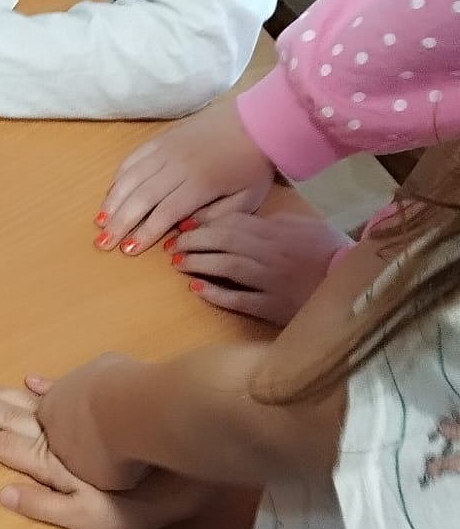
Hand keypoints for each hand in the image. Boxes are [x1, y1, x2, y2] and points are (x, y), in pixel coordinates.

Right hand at [0, 378, 209, 528]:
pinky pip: (61, 385)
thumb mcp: (92, 511)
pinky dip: (42, 385)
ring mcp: (75, 398)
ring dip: (0, 392)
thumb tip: (3, 495)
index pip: (2, 445)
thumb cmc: (133, 475)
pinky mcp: (101, 383)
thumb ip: (49, 506)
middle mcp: (53, 422)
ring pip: (27, 397)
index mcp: (48, 453)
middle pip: (7, 414)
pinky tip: (29, 380)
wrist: (163, 420)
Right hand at [96, 97, 274, 254]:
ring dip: (113, 201)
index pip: (165, 212)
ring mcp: (166, 149)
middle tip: (103, 243)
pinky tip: (111, 194)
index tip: (129, 250)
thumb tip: (182, 230)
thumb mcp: (247, 200)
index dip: (145, 233)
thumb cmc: (252, 166)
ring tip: (100, 222)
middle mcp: (178, 165)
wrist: (256, 122)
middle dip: (120, 222)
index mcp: (200, 183)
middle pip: (141, 197)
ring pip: (131, 177)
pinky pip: (133, 158)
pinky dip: (118, 177)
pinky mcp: (161, 139)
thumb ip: (216, 219)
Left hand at [172, 210, 351, 323]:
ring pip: (227, 268)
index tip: (184, 226)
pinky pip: (240, 299)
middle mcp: (271, 254)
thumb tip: (241, 221)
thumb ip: (273, 222)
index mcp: (278, 232)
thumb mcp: (304, 227)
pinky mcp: (273, 307)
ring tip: (178, 264)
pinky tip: (197, 289)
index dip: (204, 224)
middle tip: (173, 245)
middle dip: (194, 242)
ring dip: (198, 264)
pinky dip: (217, 294)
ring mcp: (271, 282)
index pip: (233, 223)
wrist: (356, 287)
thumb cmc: (329, 252)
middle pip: (224, 242)